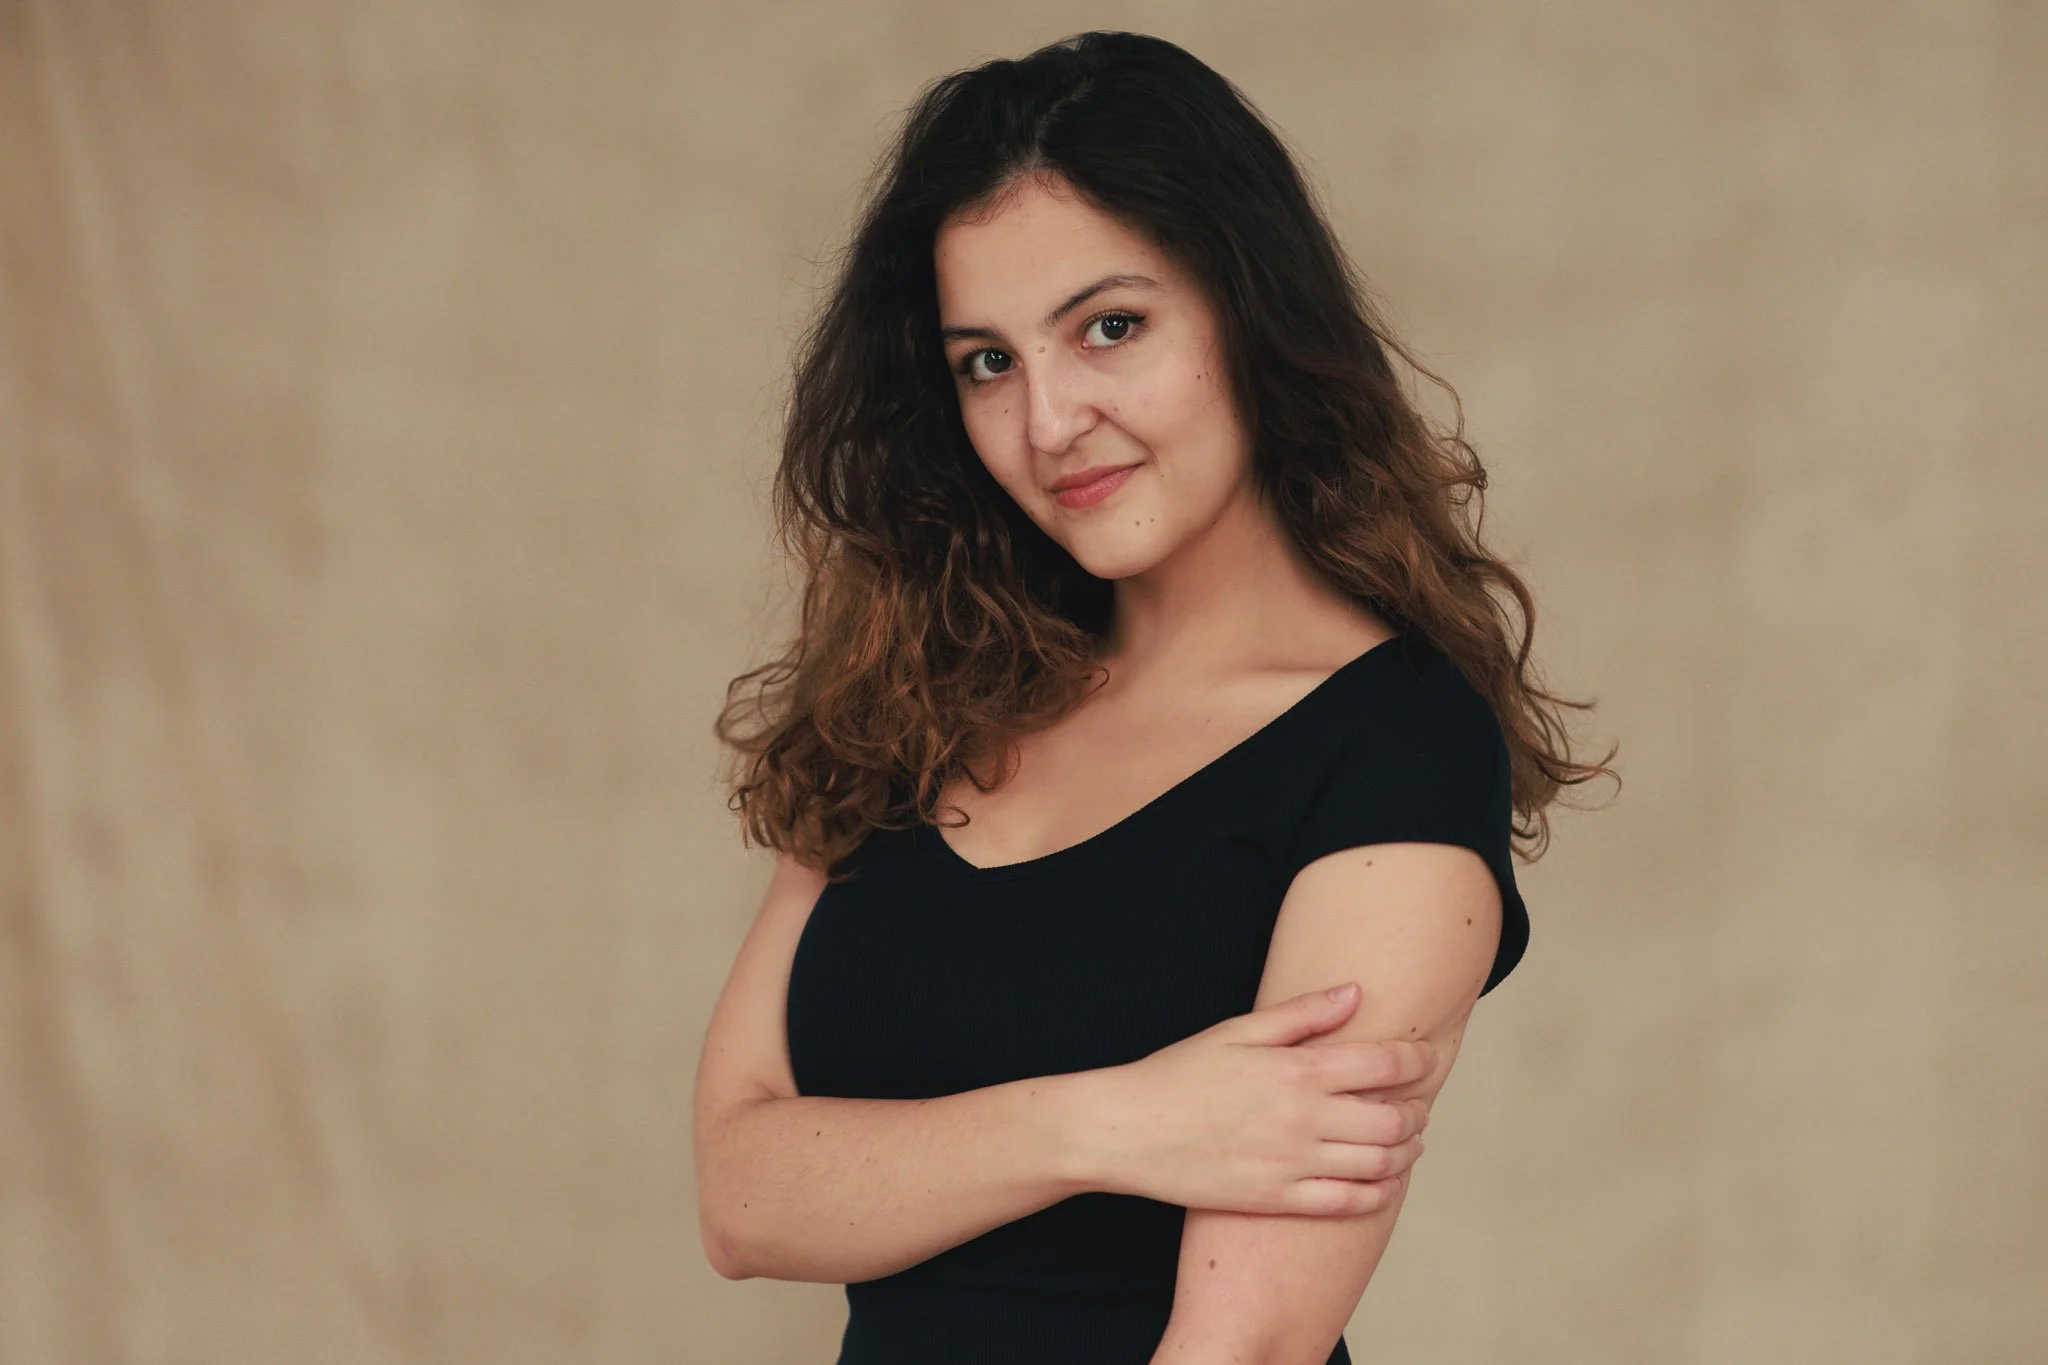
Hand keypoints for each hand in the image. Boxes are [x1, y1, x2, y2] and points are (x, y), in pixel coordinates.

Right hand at [1086, 983, 1433, 1215]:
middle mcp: (1303, 1118)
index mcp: (1297, 1070)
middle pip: (1393, 1119)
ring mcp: (1292, 1164)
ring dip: (1405, 1152)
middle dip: (1416, 1110)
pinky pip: (1347, 1202)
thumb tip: (1355, 993)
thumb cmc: (1177, 1075)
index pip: (1385, 1063)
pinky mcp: (1277, 1199)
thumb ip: (1302, 1014)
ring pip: (1380, 1164)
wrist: (1127, 1131)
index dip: (1417, 1060)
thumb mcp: (1237, 1031)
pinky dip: (1379, 1193)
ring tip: (1406, 1142)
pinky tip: (1383, 1182)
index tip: (1424, 1058)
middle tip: (1415, 1104)